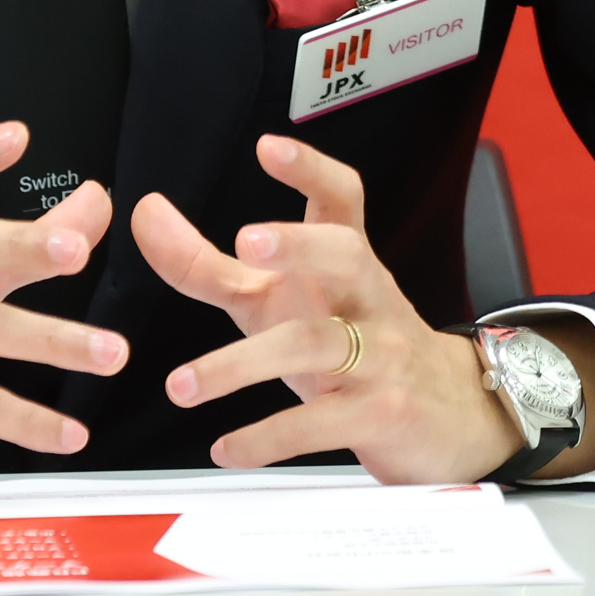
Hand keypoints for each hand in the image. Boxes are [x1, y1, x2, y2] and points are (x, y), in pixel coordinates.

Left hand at [138, 131, 566, 482]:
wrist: (449, 414)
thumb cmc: (351, 342)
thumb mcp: (277, 300)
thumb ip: (207, 263)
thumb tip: (146, 214)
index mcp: (346, 262)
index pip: (341, 199)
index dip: (310, 169)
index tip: (269, 147)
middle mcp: (367, 299)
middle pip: (345, 255)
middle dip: (299, 245)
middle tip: (247, 244)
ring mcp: (379, 355)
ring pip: (318, 345)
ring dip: (242, 365)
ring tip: (182, 385)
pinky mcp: (381, 414)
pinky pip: (322, 424)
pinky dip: (268, 438)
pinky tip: (225, 448)